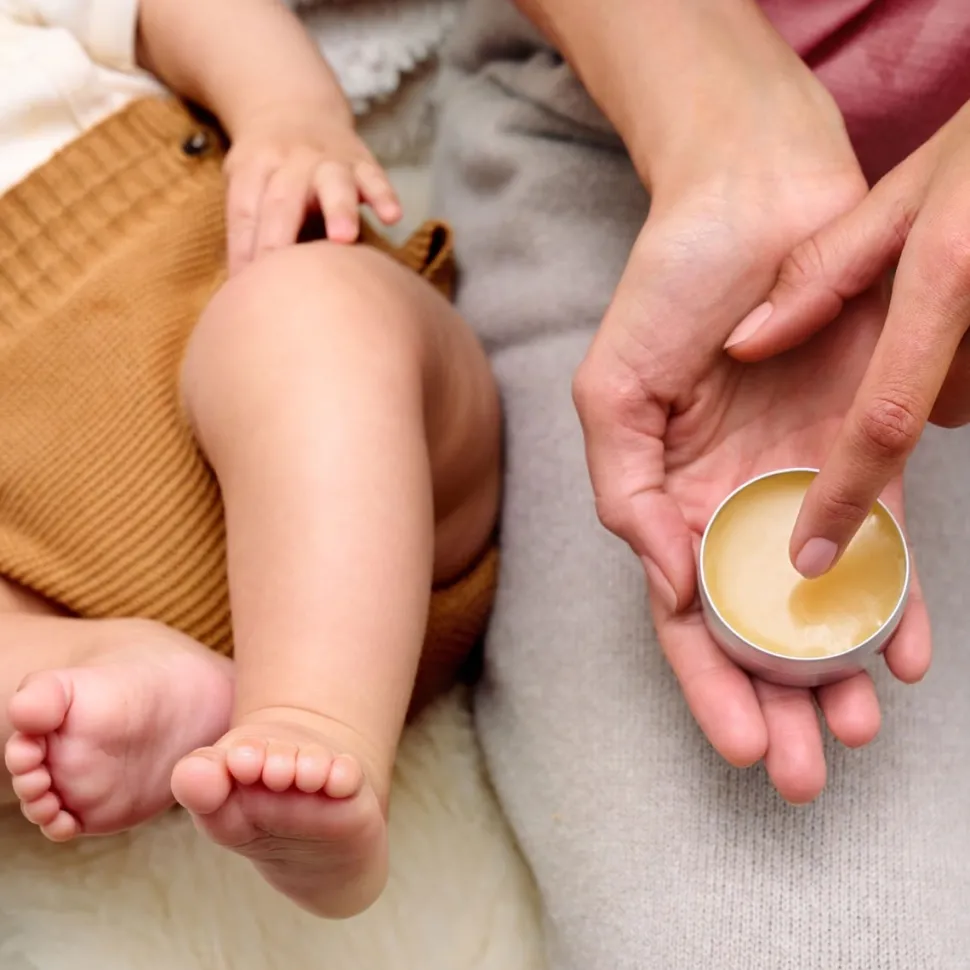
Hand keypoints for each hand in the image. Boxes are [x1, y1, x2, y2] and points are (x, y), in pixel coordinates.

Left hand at [223, 104, 401, 273]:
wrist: (294, 106)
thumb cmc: (268, 167)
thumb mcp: (243, 180)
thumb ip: (246, 225)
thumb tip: (241, 284)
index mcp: (254, 166)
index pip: (244, 210)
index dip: (242, 248)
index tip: (244, 287)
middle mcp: (290, 160)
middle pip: (283, 199)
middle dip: (281, 235)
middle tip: (282, 275)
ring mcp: (328, 160)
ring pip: (333, 183)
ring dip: (339, 209)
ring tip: (344, 238)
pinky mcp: (361, 162)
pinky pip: (375, 177)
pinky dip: (384, 195)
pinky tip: (393, 217)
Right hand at [573, 81, 931, 801]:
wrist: (752, 201)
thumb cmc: (668, 290)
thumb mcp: (612, 394)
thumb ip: (628, 494)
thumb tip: (670, 585)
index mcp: (669, 500)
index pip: (685, 615)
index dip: (707, 685)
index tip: (738, 746)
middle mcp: (734, 504)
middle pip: (755, 628)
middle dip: (777, 705)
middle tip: (803, 772)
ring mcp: (802, 481)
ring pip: (824, 602)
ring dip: (836, 673)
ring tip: (853, 730)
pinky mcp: (867, 446)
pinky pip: (886, 540)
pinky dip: (897, 600)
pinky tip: (903, 653)